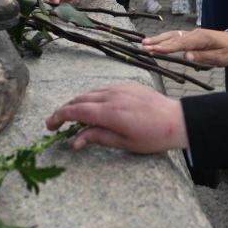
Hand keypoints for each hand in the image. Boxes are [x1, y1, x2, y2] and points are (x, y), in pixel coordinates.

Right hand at [46, 83, 186, 151]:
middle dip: (65, 110)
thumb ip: (98, 138)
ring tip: (73, 117)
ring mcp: (120, 88)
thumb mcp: (124, 143)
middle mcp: (112, 95)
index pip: (76, 111)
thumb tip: (75, 141)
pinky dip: (93, 97)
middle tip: (57, 124)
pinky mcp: (128, 85)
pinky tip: (94, 108)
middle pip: (80, 99)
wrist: (178, 120)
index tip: (49, 126)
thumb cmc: (153, 136)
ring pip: (91, 92)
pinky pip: (103, 89)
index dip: (59, 117)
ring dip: (78, 103)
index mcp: (110, 112)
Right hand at [143, 28, 227, 66]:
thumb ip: (202, 57)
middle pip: (173, 37)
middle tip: (144, 46)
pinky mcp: (190, 36)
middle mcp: (194, 33)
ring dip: (158, 38)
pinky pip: (175, 36)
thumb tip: (186, 57)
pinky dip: (164, 38)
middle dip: (158, 42)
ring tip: (144, 43)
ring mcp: (191, 33)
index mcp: (201, 38)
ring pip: (172, 35)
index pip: (181, 43)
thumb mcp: (219, 58)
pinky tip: (155, 42)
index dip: (168, 47)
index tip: (155, 50)